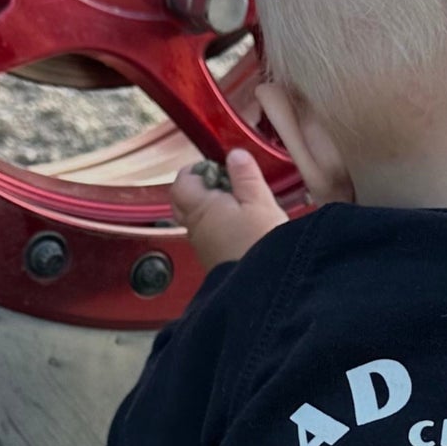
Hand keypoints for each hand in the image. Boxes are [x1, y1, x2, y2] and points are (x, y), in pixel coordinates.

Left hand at [170, 148, 287, 270]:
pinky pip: (210, 237)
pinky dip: (222, 228)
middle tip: (230, 186)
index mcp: (200, 207)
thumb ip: (246, 176)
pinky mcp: (214, 263)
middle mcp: (195, 228)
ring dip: (215, 210)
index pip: (183, 181)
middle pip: (186, 200)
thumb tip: (234, 155)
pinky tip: (245, 230)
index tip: (222, 169)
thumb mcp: (260, 202)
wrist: (264, 290)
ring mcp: (203, 248)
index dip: (199, 170)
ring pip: (198, 219)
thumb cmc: (262, 243)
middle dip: (204, 188)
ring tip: (243, 208)